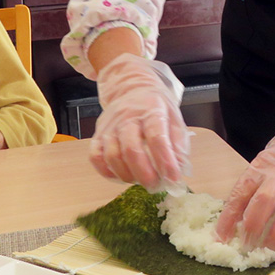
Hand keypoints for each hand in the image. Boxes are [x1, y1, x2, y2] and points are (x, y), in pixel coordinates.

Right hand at [91, 54, 189, 192]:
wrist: (131, 88)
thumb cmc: (155, 107)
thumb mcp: (174, 118)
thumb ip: (178, 144)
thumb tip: (179, 170)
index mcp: (151, 110)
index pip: (157, 137)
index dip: (165, 161)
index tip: (173, 179)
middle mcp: (128, 117)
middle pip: (131, 149)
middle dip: (144, 173)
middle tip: (154, 186)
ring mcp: (110, 126)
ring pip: (112, 155)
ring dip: (126, 175)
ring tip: (139, 180)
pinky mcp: (98, 134)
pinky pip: (95, 157)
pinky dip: (106, 172)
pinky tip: (120, 176)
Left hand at [215, 116, 274, 249]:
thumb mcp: (260, 170)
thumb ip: (247, 194)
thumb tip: (229, 226)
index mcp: (260, 168)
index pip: (240, 193)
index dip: (228, 217)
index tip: (221, 237)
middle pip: (265, 201)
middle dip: (254, 227)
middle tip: (248, 245)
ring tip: (269, 249)